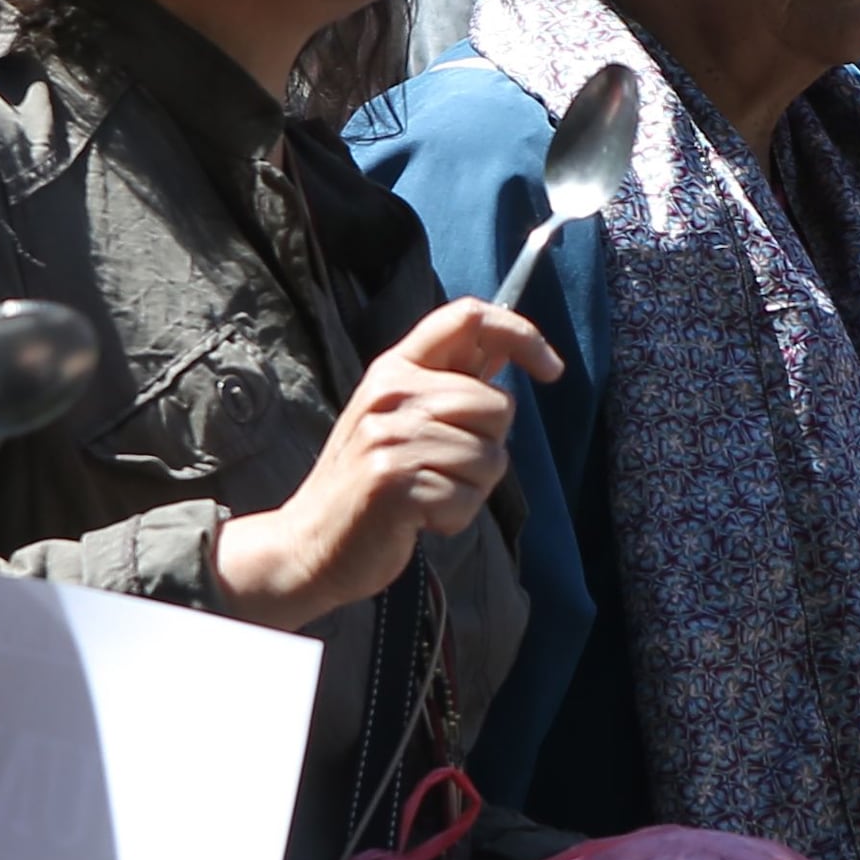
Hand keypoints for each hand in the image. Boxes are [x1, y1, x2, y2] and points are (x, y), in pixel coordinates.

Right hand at [207, 297, 555, 628]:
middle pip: (497, 404)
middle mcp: (392, 393)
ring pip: (490, 457)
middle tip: (441, 468)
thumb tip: (507, 348)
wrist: (308, 543)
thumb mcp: (399, 417)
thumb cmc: (366, 481)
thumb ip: (450, 384)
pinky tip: (417, 519)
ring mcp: (390, 437)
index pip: (467, 317)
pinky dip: (453, 518)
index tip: (551, 368)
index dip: (521, 334)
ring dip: (470, 488)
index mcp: (395, 368)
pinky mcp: (394, 483)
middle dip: (488, 445)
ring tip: (425, 493)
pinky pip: (467, 499)